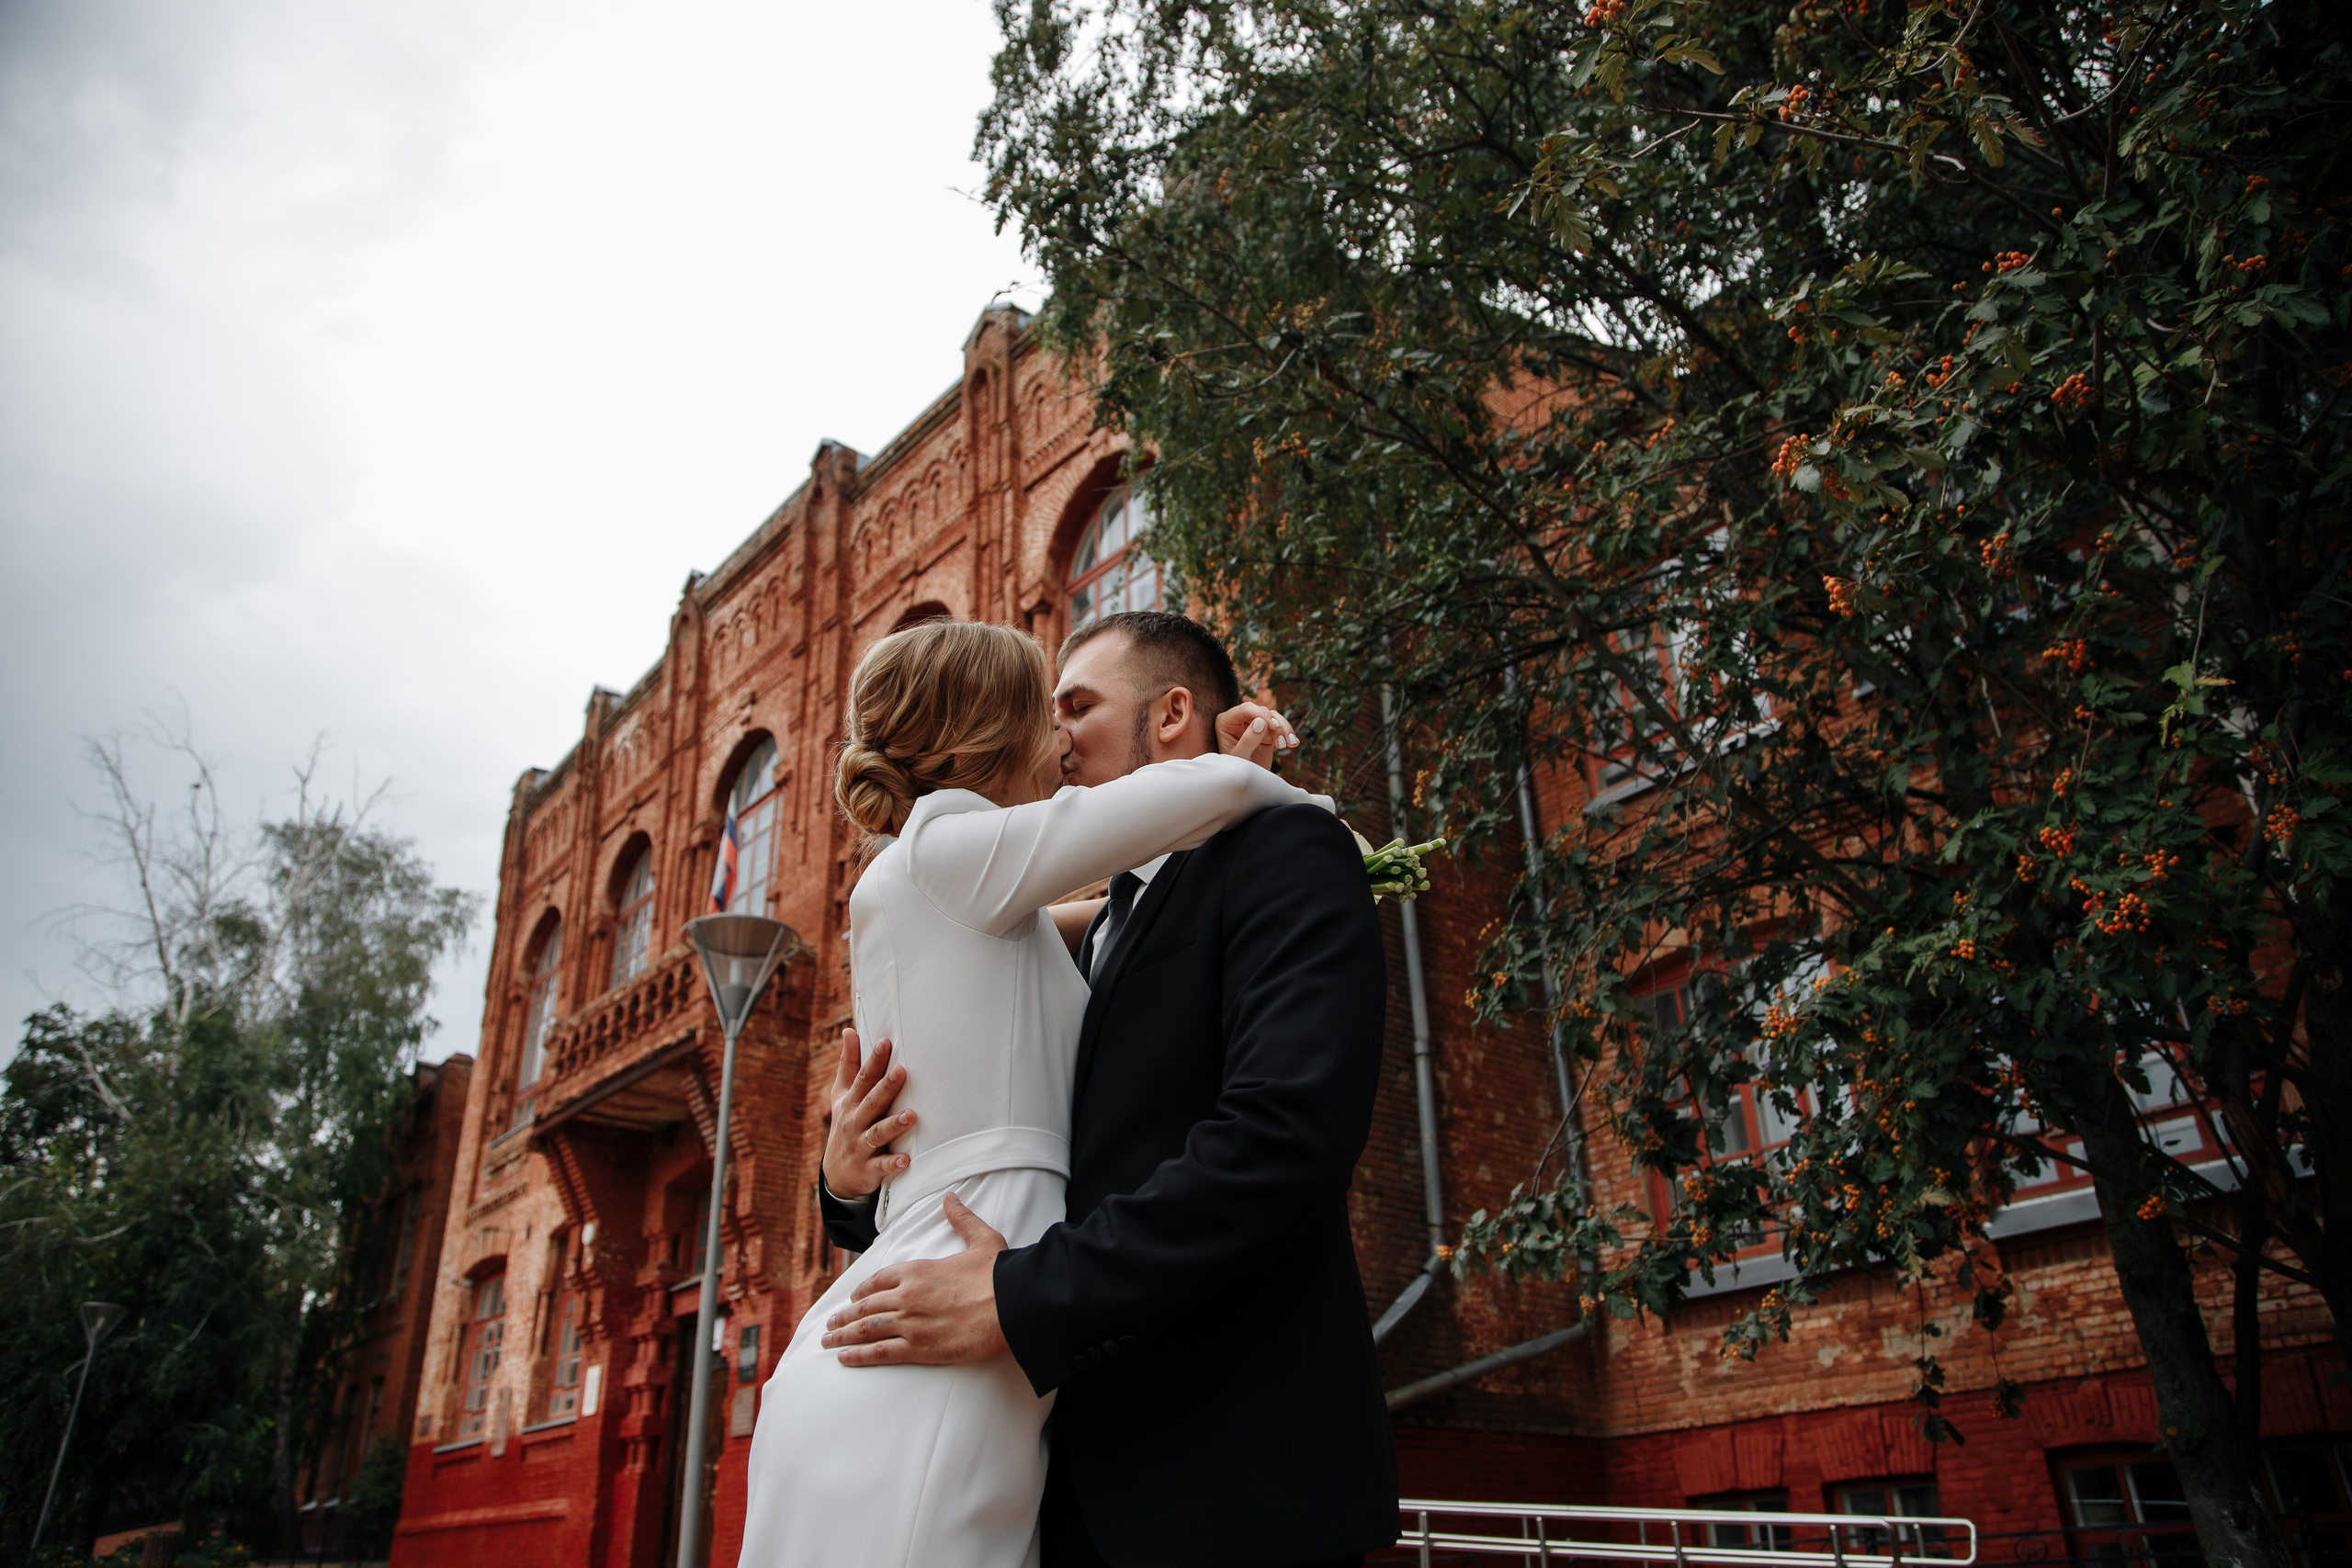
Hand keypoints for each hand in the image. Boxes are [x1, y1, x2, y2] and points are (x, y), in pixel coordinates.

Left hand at [820, 1192, 1009, 1364]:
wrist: (1012, 1304)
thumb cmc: (999, 1274)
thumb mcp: (982, 1239)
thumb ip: (961, 1219)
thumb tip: (951, 1198)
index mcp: (918, 1271)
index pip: (880, 1279)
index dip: (863, 1289)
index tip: (853, 1296)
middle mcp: (907, 1296)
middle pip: (866, 1306)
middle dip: (845, 1315)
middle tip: (830, 1324)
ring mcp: (910, 1323)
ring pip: (867, 1329)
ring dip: (844, 1335)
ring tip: (828, 1341)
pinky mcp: (919, 1348)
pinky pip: (880, 1352)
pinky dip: (859, 1355)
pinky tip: (844, 1358)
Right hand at [822, 1028, 913, 1200]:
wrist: (837, 1175)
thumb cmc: (846, 1124)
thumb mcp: (841, 1096)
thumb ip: (849, 1064)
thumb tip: (849, 1031)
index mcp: (851, 1103)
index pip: (863, 1079)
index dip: (874, 1061)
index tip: (886, 1042)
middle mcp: (854, 1122)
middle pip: (871, 1102)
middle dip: (885, 1087)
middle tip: (902, 1071)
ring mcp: (860, 1146)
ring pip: (877, 1133)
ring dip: (894, 1125)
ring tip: (912, 1115)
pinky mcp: (868, 1169)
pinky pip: (881, 1166)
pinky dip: (892, 1164)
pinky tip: (907, 1160)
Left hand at [1216, 702, 1300, 768]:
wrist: (1242, 785)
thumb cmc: (1234, 772)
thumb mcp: (1239, 758)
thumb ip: (1247, 741)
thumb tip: (1261, 722)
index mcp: (1226, 721)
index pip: (1245, 709)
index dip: (1261, 714)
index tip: (1274, 727)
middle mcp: (1239, 720)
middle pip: (1261, 711)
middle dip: (1275, 725)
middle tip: (1281, 744)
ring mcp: (1253, 725)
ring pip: (1273, 716)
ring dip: (1284, 729)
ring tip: (1290, 745)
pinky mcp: (1266, 732)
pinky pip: (1279, 726)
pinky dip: (1288, 733)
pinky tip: (1293, 744)